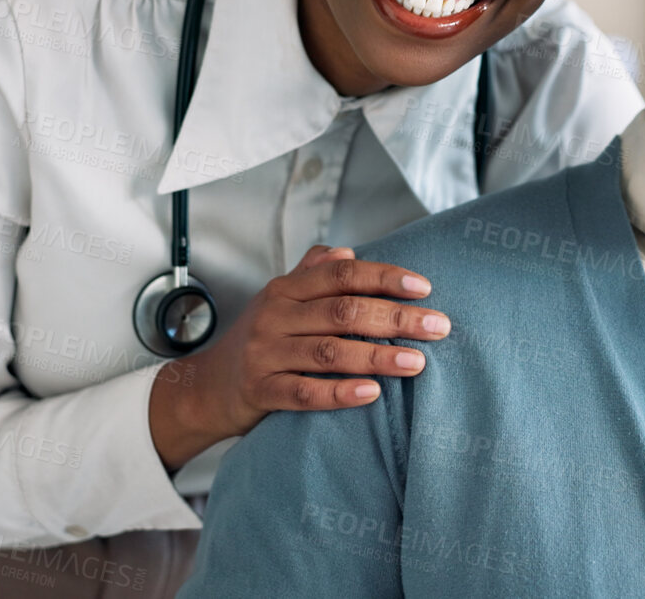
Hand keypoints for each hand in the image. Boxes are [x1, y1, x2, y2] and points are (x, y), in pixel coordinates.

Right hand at [148, 245, 450, 471]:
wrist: (206, 386)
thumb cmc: (261, 339)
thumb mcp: (282, 299)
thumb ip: (313, 273)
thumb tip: (349, 251)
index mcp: (287, 289)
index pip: (342, 275)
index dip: (384, 277)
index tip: (424, 288)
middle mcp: (275, 316)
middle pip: (343, 311)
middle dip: (396, 318)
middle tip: (438, 327)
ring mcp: (265, 354)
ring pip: (329, 352)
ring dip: (377, 356)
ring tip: (417, 362)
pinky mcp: (260, 391)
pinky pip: (303, 393)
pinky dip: (340, 393)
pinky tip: (372, 394)